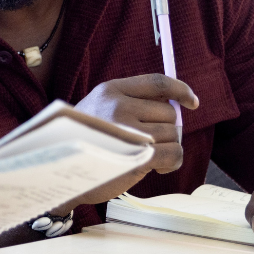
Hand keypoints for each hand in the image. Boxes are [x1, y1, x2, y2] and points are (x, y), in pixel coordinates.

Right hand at [67, 75, 199, 204]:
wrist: (61, 171)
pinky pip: (174, 153)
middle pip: (169, 112)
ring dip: (168, 146)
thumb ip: (130, 101)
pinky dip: (173, 161)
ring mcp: (127, 131)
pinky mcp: (137, 156)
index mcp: (111, 90)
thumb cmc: (87, 141)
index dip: (180, 90)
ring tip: (148, 154)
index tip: (192, 102)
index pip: (157, 82)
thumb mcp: (100, 108)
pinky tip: (158, 166)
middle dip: (167, 128)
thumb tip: (174, 102)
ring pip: (174, 134)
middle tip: (150, 141)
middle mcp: (118, 106)